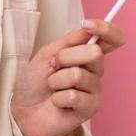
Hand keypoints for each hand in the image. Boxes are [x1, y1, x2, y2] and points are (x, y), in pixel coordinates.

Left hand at [10, 18, 127, 135]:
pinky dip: (58, 98)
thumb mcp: (47, 54)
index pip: (111, 39)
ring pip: (79, 74)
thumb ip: (69, 41)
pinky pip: (75, 96)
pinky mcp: (91, 108)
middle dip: (66, 57)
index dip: (106, 29)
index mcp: (86, 54)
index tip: (88, 25)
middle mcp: (95, 70)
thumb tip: (89, 29)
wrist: (23, 109)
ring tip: (52, 88)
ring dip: (57, 80)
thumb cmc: (34, 82)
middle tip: (53, 67)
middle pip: (95, 53)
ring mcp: (94, 89)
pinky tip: (57, 102)